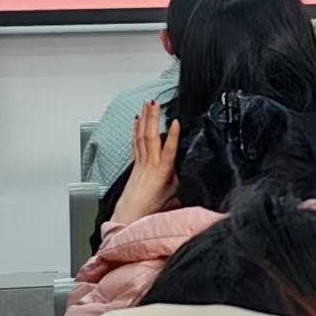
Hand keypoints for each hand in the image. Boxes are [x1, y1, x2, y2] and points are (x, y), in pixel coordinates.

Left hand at [111, 100, 180, 225]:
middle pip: (151, 137)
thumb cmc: (152, 206)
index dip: (173, 136)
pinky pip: (135, 142)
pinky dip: (136, 130)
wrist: (131, 212)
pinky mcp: (135, 162)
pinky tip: (137, 121)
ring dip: (145, 119)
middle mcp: (150, 163)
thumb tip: (185, 168)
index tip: (176, 122)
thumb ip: (178, 177)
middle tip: (155, 103)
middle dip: (154, 118)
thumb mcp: (173, 192)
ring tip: (147, 105)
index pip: (169, 150)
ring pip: (142, 136)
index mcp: (163, 171)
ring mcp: (141, 161)